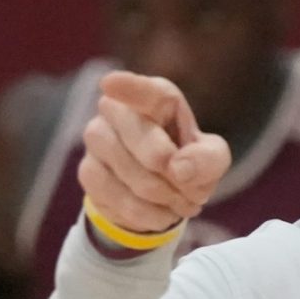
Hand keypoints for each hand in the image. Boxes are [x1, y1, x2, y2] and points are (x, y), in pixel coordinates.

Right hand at [77, 72, 231, 232]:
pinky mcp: (87, 171)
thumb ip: (208, 159)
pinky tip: (162, 214)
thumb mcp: (212, 159)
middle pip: (139, 134)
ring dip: (164, 196)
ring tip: (181, 202)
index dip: (127, 87)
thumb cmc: (186, 162)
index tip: (110, 84)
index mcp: (154, 98)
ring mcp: (97, 138)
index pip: (142, 89)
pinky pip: (119, 198)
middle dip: (171, 168)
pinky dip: (149, 214)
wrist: (158, 195)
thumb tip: (179, 169)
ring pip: (130, 171)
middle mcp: (117, 110)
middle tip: (192, 190)